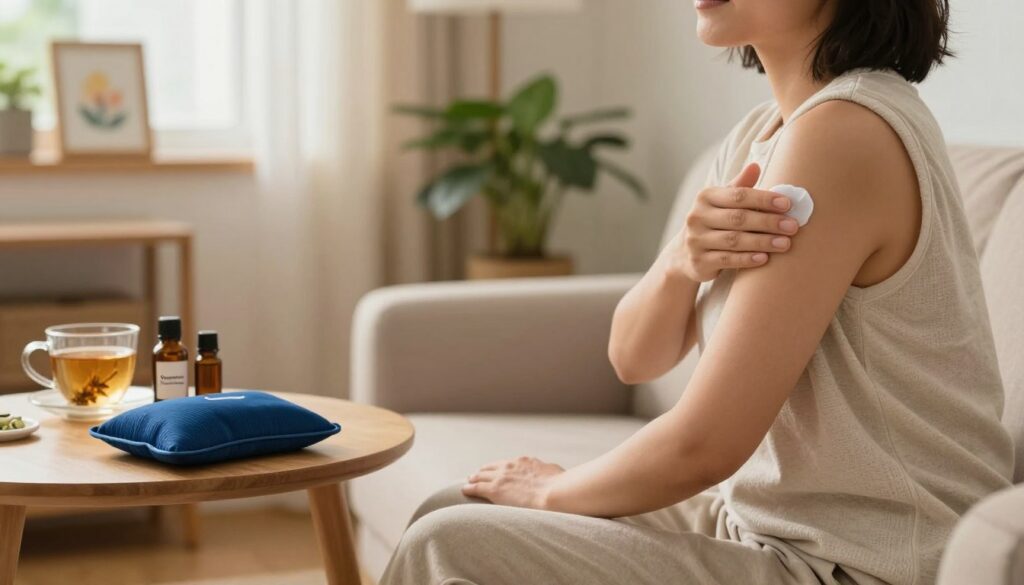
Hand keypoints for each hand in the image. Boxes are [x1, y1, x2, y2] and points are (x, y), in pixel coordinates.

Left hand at [462, 456, 564, 509]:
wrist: (554, 493)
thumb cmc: (560, 485)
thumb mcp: (555, 472)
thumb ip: (548, 472)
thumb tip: (551, 472)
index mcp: (524, 462)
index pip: (507, 464)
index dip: (500, 467)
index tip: (497, 471)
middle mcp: (510, 466)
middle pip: (491, 467)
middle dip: (484, 471)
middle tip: (476, 474)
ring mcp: (501, 477)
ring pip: (481, 475)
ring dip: (474, 478)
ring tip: (468, 481)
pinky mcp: (494, 490)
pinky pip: (476, 487)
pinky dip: (469, 488)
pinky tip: (464, 490)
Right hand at [667, 162, 799, 281]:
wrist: (684, 254)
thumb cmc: (713, 222)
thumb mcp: (722, 202)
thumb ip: (739, 186)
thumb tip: (755, 166)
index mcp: (705, 197)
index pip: (738, 195)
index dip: (764, 199)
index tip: (787, 204)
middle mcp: (697, 217)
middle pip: (738, 218)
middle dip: (768, 221)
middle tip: (792, 226)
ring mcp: (696, 240)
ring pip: (734, 241)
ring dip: (762, 242)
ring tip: (785, 243)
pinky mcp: (699, 262)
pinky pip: (726, 260)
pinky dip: (747, 259)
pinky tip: (764, 259)